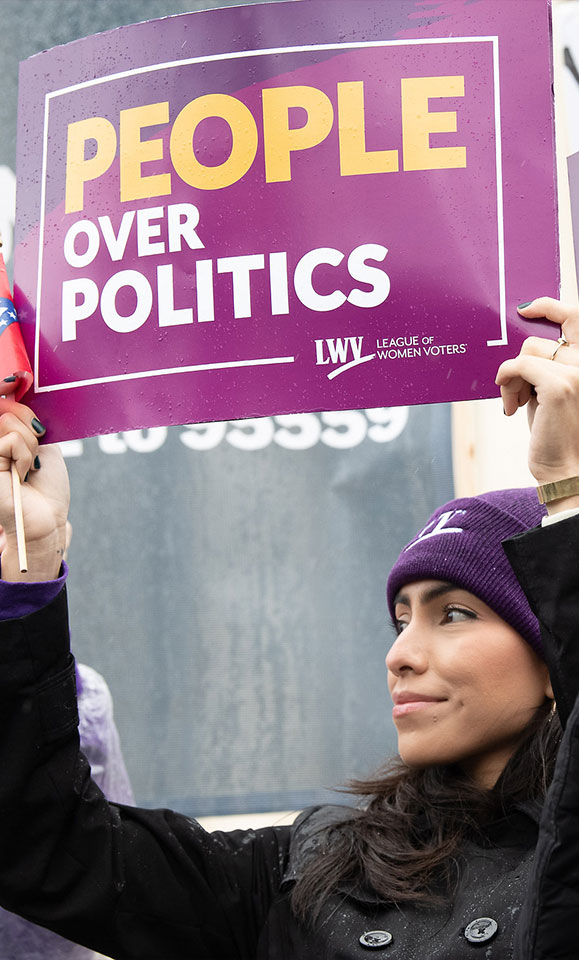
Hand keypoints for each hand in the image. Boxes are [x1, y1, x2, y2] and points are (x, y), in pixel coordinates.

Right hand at [0, 400, 69, 580]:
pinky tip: (21, 474)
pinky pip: (11, 441)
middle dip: (28, 422)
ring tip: (28, 466)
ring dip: (30, 444)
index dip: (4, 385)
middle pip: (6, 407)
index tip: (18, 381)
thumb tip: (14, 392)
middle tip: (37, 443)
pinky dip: (25, 456)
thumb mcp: (41, 443)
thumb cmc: (44, 484)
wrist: (45, 517)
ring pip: (9, 422)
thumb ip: (26, 420)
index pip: (0, 398)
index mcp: (0, 433)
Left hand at [496, 298, 578, 507]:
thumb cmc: (554, 434)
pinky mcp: (561, 386)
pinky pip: (518, 366)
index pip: (576, 318)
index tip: (526, 308)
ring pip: (527, 353)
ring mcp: (578, 373)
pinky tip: (510, 406)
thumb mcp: (549, 393)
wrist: (565, 469)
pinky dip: (506, 383)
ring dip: (512, 379)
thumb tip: (519, 348)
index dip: (550, 306)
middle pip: (541, 339)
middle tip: (513, 379)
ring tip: (516, 402)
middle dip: (520, 356)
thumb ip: (542, 369)